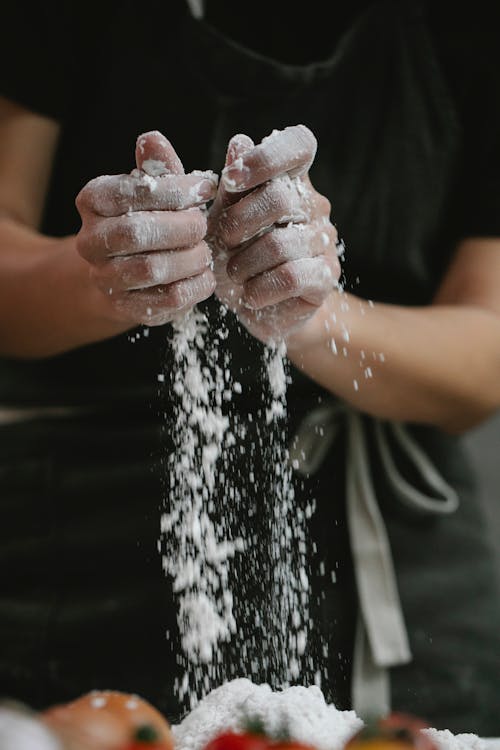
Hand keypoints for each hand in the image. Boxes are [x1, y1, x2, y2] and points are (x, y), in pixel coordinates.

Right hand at [75, 131, 217, 326]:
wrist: (125, 273)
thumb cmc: (148, 220)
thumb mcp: (154, 189)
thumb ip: (158, 168)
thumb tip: (152, 140)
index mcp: (93, 200)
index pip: (134, 191)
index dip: (176, 190)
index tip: (206, 188)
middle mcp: (90, 240)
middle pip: (137, 232)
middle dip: (181, 227)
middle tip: (203, 225)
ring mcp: (104, 278)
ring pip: (152, 269)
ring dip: (190, 258)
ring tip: (204, 251)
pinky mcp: (126, 308)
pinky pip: (168, 299)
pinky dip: (195, 286)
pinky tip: (204, 275)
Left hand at [207, 125, 339, 342]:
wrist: (257, 308)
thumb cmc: (237, 257)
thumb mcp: (222, 221)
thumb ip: (230, 187)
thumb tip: (240, 141)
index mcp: (291, 181)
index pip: (299, 144)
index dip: (267, 157)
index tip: (232, 179)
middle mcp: (314, 205)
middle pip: (281, 198)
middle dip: (239, 222)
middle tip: (223, 242)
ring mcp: (324, 241)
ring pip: (281, 243)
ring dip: (245, 263)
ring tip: (234, 273)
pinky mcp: (325, 277)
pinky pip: (292, 276)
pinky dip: (261, 288)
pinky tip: (250, 295)